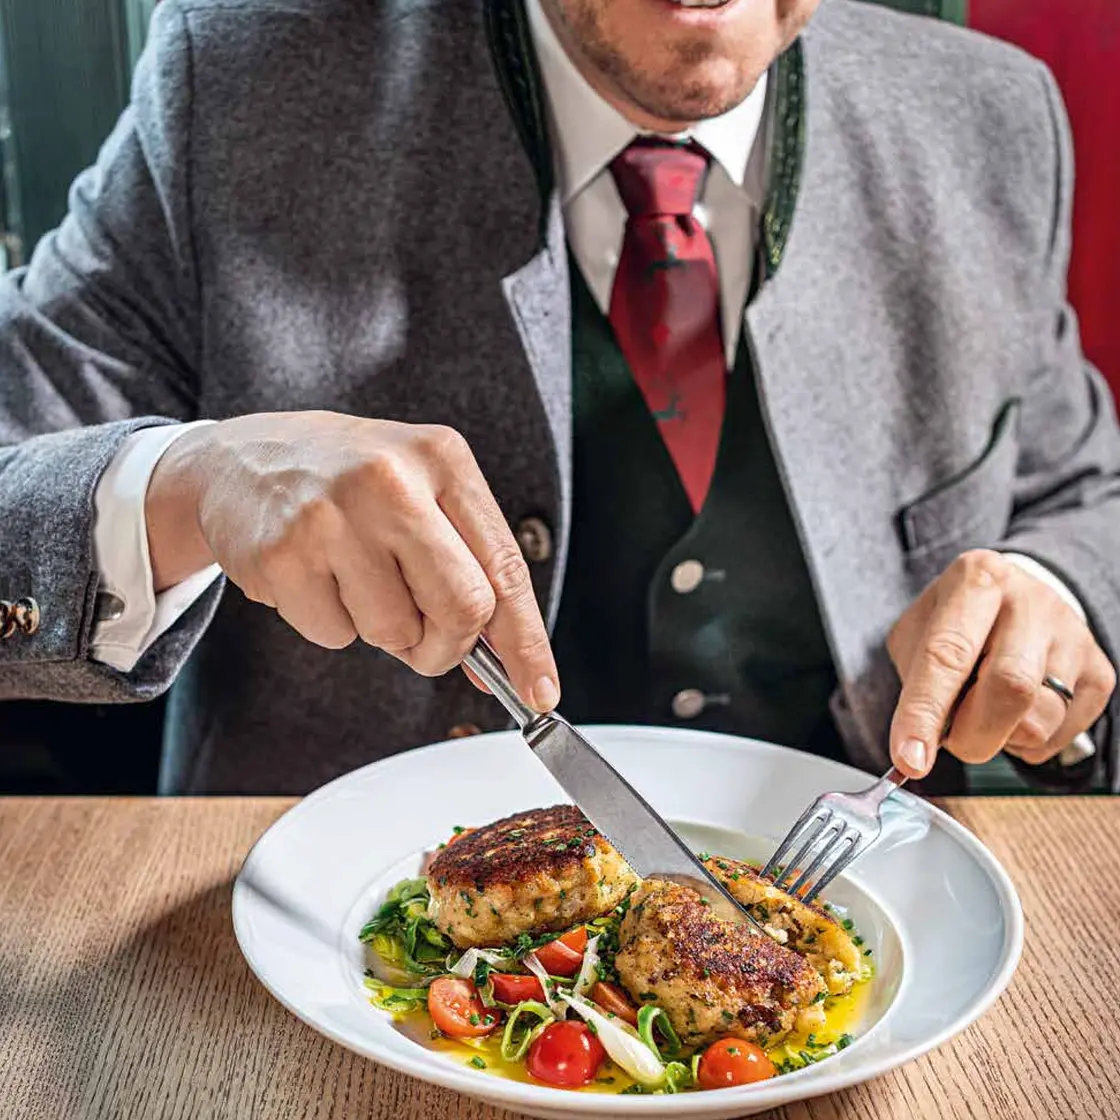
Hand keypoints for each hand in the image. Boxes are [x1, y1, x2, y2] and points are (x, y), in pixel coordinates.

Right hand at [145, 411, 558, 710]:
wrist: (242, 460)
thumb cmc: (348, 482)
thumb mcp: (421, 489)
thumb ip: (468, 561)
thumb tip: (503, 659)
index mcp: (442, 460)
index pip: (506, 567)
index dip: (527, 641)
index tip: (540, 690)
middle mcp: (392, 479)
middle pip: (462, 608)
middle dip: (449, 646)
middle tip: (426, 640)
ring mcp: (333, 515)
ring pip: (395, 632)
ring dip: (382, 629)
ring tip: (354, 578)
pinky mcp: (282, 553)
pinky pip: (334, 635)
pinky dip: (331, 624)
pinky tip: (315, 576)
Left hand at [887, 550, 1114, 777]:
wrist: (1019, 599)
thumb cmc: (959, 622)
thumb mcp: (918, 631)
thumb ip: (916, 680)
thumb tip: (917, 748)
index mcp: (977, 581)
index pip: (947, 655)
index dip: (924, 713)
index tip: (909, 760)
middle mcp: (1031, 601)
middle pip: (1009, 687)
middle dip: (972, 734)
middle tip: (953, 742)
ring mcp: (1072, 636)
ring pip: (1038, 720)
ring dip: (1000, 737)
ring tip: (985, 710)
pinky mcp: (1098, 672)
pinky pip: (1059, 735)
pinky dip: (1026, 741)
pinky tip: (1016, 711)